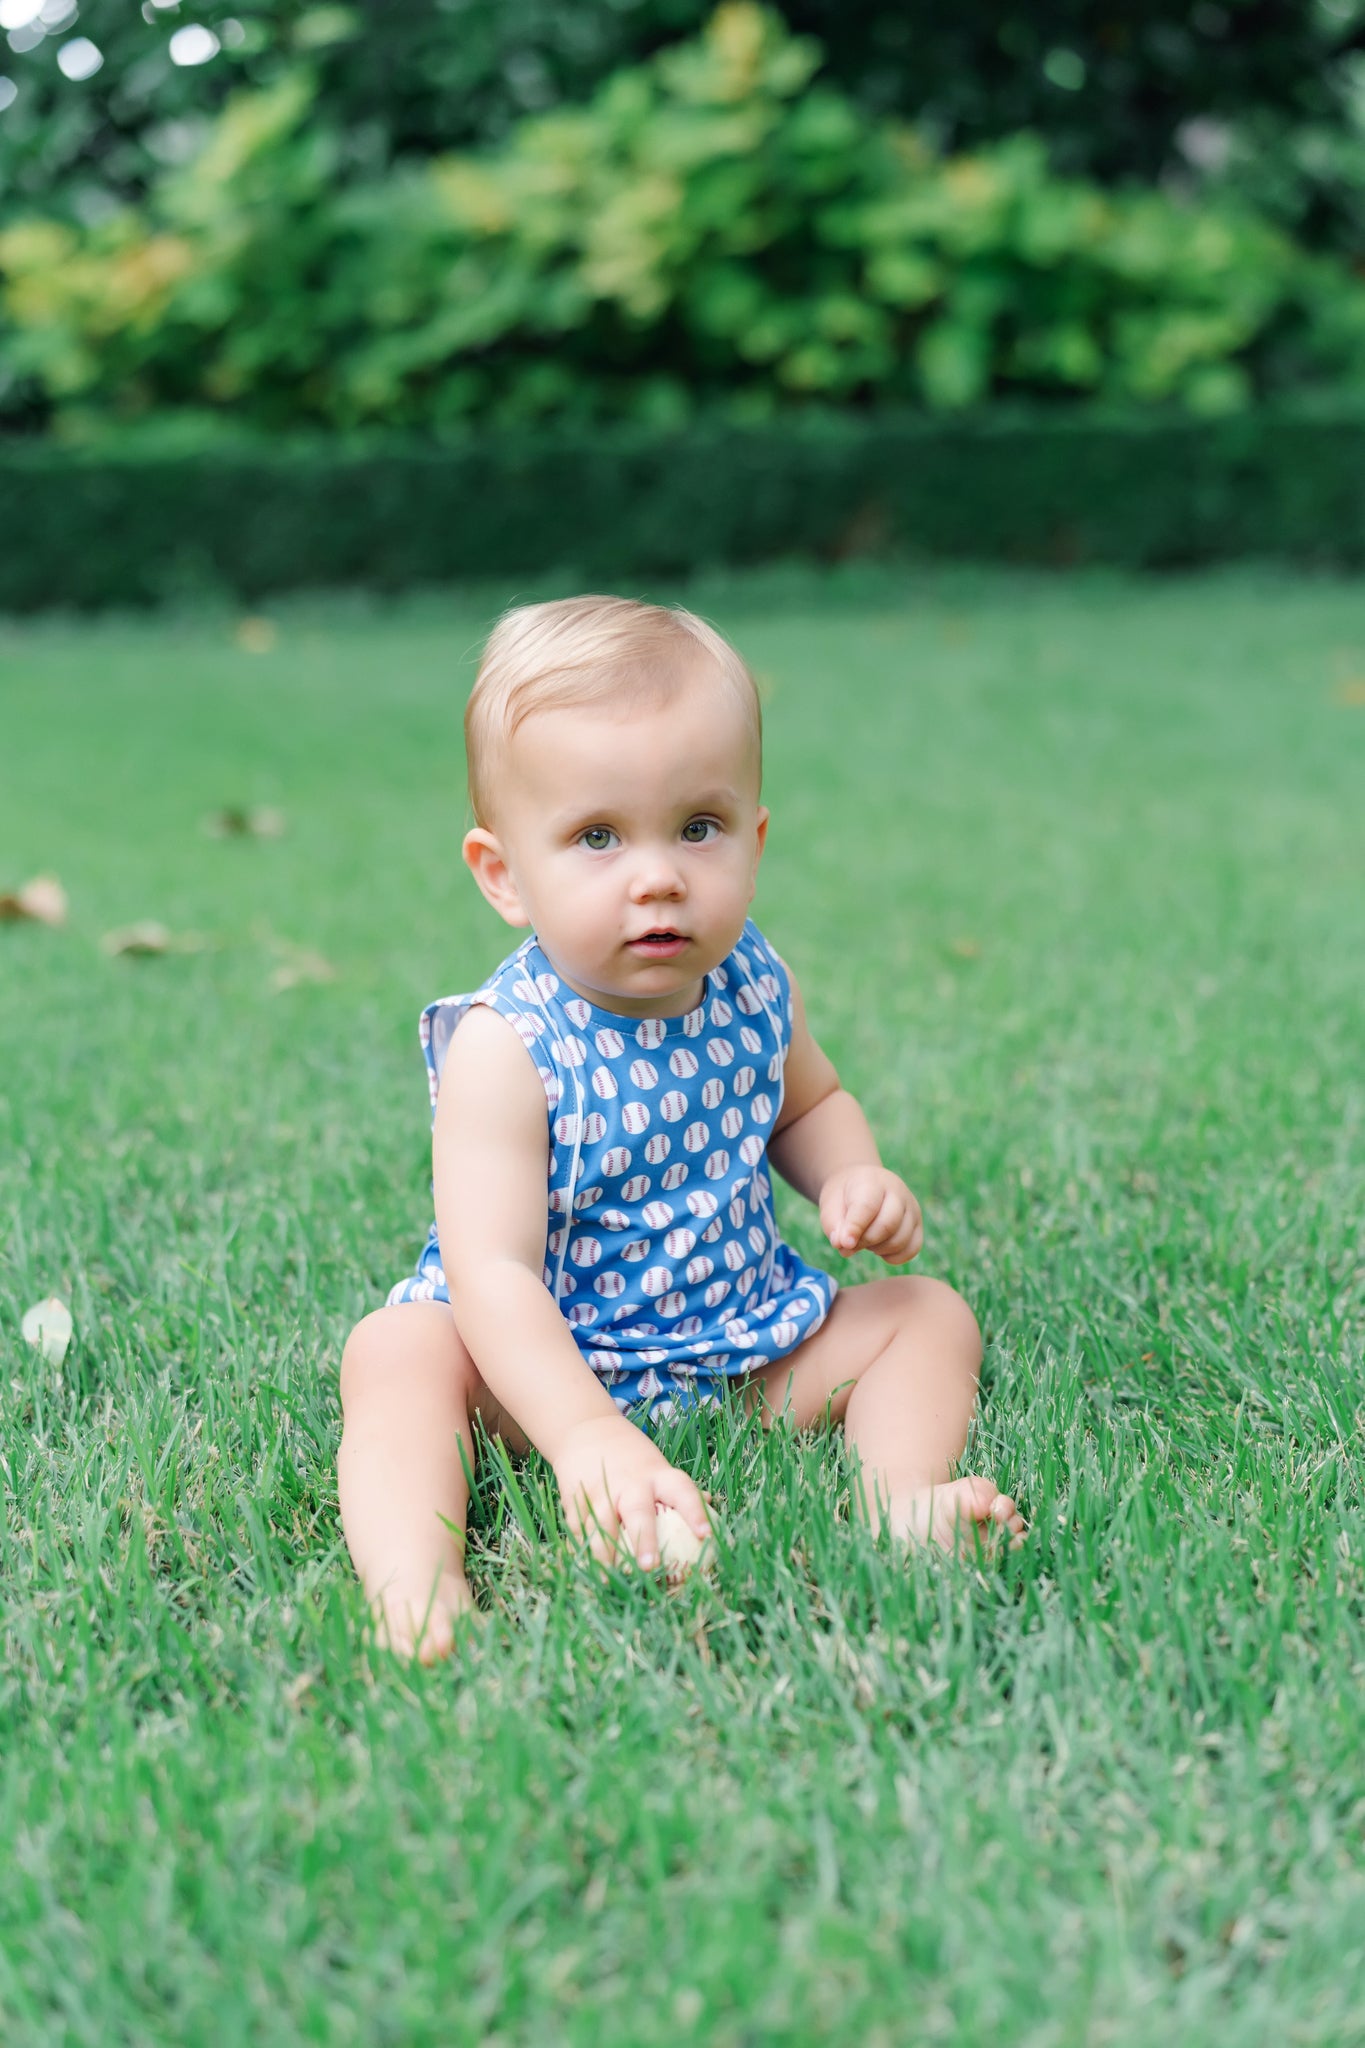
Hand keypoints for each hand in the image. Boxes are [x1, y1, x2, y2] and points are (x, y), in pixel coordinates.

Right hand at [551, 1415, 710, 1569]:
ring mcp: (601, 1491)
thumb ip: (677, 1489)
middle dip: (644, 1539)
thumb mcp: (658, 1466)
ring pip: (602, 1524)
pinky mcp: (576, 1498)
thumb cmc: (632, 1457)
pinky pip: (579, 1527)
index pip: (683, 1492)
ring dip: (604, 1552)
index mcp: (657, 1475)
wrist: (586, 1430)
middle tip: (649, 1566)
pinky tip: (587, 1570)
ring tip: (607, 1578)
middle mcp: (630, 1483)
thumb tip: (711, 1504)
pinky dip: (582, 1549)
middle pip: (638, 1512)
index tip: (706, 1535)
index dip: (696, 1512)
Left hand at [819, 1165, 922, 1263]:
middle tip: (849, 1244)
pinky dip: (893, 1256)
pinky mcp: (918, 1224)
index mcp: (872, 1181)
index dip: (854, 1228)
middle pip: (887, 1226)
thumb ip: (834, 1226)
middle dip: (864, 1241)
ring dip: (877, 1249)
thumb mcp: (830, 1206)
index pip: (867, 1207)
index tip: (843, 1243)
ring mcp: (911, 1208)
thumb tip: (845, 1246)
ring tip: (864, 1240)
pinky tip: (878, 1248)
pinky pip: (912, 1249)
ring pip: (900, 1240)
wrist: (859, 1185)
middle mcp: (898, 1192)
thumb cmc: (844, 1198)